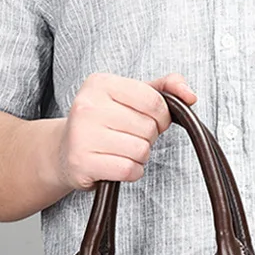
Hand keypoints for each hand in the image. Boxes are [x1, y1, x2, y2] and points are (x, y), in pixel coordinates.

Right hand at [57, 72, 196, 190]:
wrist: (64, 152)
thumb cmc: (103, 123)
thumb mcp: (130, 97)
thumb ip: (163, 89)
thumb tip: (190, 95)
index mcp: (100, 83)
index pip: (153, 101)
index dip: (161, 117)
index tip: (150, 122)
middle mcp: (87, 105)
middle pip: (148, 128)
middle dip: (148, 138)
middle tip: (129, 139)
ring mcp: (82, 135)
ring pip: (141, 150)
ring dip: (140, 157)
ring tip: (122, 152)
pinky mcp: (82, 162)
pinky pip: (129, 170)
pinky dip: (132, 172)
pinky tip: (118, 166)